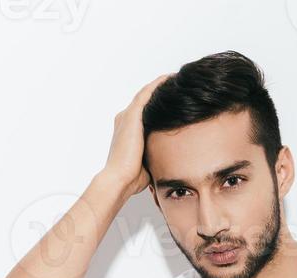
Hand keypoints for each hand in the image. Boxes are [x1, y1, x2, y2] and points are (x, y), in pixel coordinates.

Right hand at [100, 72, 173, 200]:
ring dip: (160, 84)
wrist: (119, 179)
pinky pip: (146, 94)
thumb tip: (172, 159)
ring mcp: (127, 116)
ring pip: (146, 93)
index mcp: (126, 130)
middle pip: (145, 99)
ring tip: (176, 78)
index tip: (171, 101)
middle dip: (160, 91)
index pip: (144, 112)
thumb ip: (156, 154)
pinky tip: (170, 79)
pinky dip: (158, 85)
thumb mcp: (147, 162)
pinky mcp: (132, 116)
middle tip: (177, 84)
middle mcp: (125, 120)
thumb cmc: (131, 178)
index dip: (157, 105)